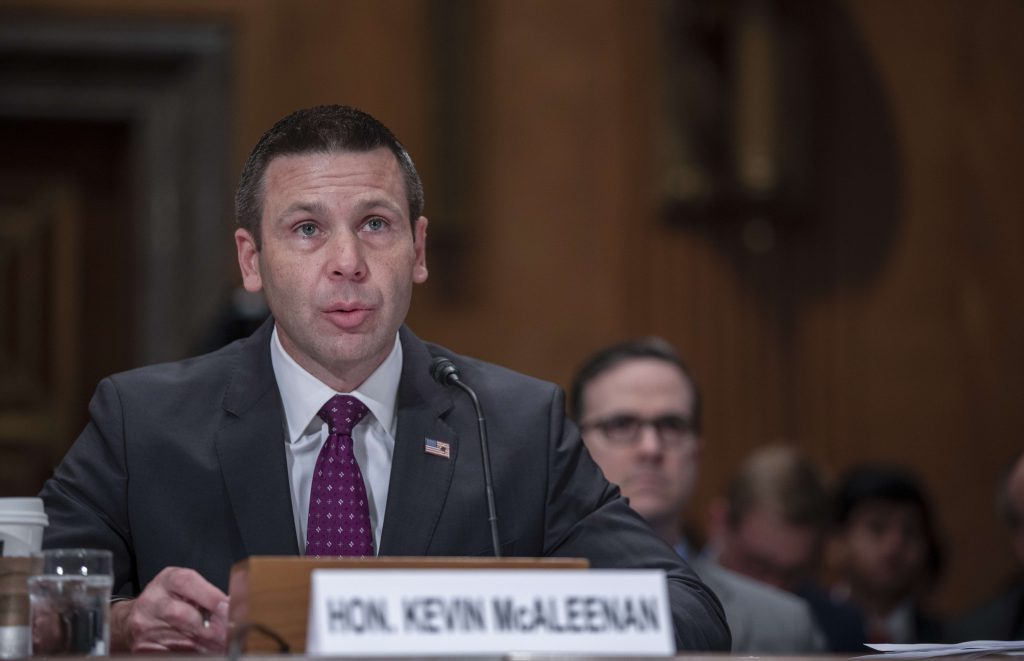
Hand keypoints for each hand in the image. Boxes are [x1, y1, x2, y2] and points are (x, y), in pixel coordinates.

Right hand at [110, 567, 228, 652]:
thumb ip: (207, 594)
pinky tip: (205, 652)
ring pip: (180, 639)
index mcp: (167, 581)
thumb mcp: (186, 587)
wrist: (133, 618)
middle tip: (230, 634)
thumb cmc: (169, 599)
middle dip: (210, 627)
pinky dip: (192, 654)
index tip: (228, 608)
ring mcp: (145, 626)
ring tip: (222, 646)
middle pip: (182, 615)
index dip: (209, 596)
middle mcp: (152, 601)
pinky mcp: (144, 647)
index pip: (186, 582)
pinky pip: (173, 653)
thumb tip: (234, 607)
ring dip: (206, 645)